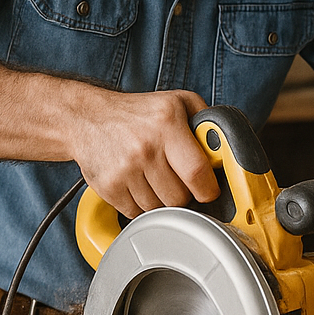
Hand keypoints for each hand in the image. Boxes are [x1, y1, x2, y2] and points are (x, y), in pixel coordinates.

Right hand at [67, 87, 217, 214]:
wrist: (87, 118)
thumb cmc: (137, 112)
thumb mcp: (178, 101)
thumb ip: (206, 120)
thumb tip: (226, 147)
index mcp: (166, 124)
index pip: (197, 173)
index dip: (208, 189)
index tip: (208, 190)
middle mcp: (145, 147)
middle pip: (179, 197)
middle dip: (184, 194)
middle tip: (177, 179)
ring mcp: (124, 170)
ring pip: (158, 209)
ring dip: (162, 200)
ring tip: (155, 178)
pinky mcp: (108, 187)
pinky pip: (136, 213)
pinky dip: (141, 205)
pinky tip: (138, 185)